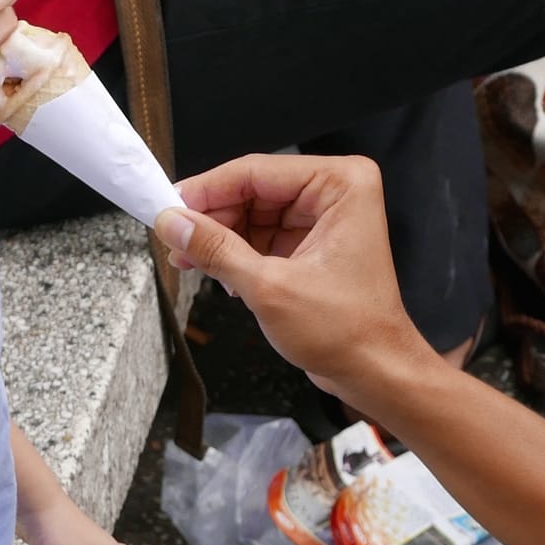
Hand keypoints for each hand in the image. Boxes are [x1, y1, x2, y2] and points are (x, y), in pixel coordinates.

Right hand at [154, 154, 424, 407]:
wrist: (376, 373)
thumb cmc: (348, 331)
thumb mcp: (268, 287)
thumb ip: (216, 249)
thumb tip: (173, 223)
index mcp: (341, 184)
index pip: (257, 171)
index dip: (208, 189)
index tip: (168, 204)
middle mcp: (336, 194)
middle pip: (253, 190)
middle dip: (212, 217)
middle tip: (173, 237)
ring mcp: (325, 220)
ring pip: (254, 215)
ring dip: (220, 238)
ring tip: (187, 258)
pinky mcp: (313, 247)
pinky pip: (263, 237)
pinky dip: (237, 254)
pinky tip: (217, 273)